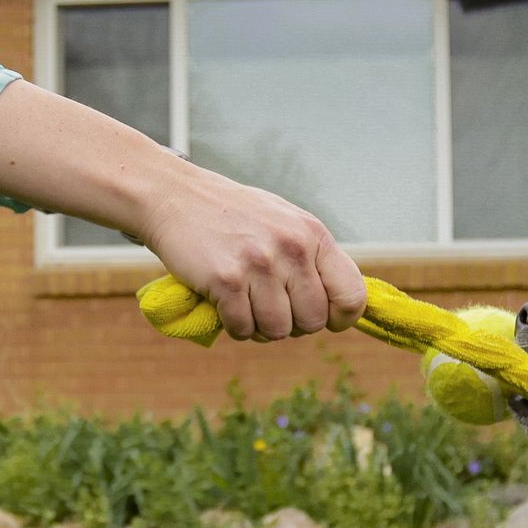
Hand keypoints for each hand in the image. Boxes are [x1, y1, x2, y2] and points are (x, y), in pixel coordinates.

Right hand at [138, 165, 365, 340]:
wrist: (176, 196)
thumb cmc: (232, 215)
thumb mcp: (285, 223)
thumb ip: (313, 259)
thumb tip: (342, 306)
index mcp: (313, 234)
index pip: (352, 296)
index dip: (339, 319)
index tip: (323, 319)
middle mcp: (292, 248)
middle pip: (313, 321)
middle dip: (292, 325)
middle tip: (269, 308)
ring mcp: (259, 264)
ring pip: (278, 331)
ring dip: (260, 327)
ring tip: (245, 304)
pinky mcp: (226, 280)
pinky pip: (243, 328)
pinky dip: (233, 326)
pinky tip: (224, 304)